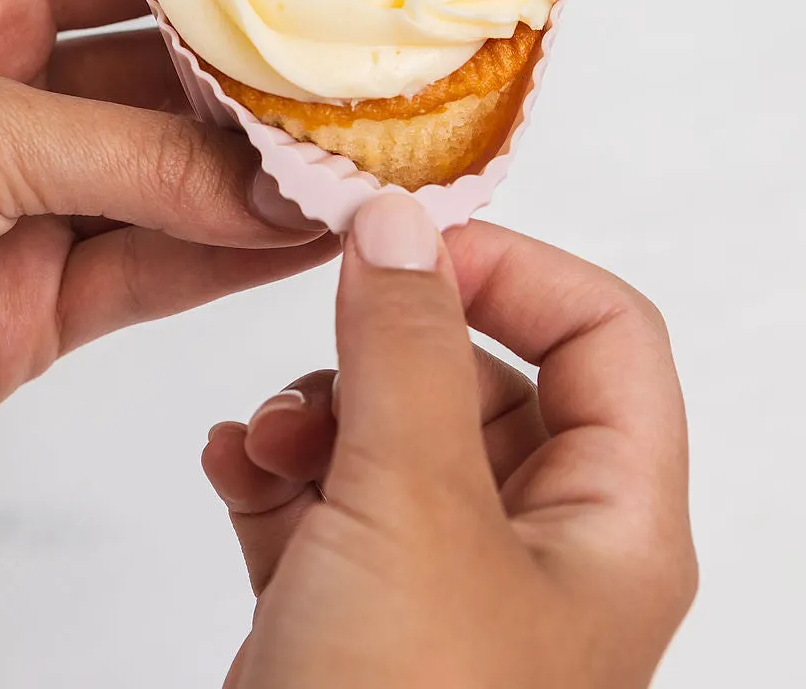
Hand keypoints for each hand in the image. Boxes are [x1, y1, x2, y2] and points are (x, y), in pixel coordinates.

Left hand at [0, 0, 335, 485]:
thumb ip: (134, 157)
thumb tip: (276, 183)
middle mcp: (12, 96)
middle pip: (166, 81)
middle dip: (260, 90)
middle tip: (369, 88)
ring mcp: (30, 202)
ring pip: (174, 182)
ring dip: (261, 181)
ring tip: (367, 167)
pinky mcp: (38, 301)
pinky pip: (153, 270)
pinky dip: (229, 259)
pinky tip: (307, 240)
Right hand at [203, 191, 696, 688]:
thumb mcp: (413, 507)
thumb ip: (405, 345)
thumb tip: (398, 217)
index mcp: (612, 524)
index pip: (606, 334)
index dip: (516, 268)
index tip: (409, 242)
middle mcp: (540, 553)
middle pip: (489, 379)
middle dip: (394, 346)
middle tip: (322, 338)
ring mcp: (444, 592)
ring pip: (398, 436)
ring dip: (322, 407)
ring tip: (266, 437)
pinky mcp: (357, 626)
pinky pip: (328, 504)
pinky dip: (278, 470)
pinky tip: (232, 466)